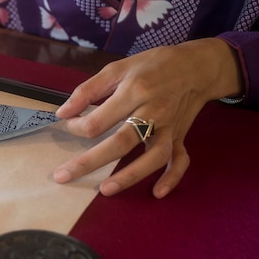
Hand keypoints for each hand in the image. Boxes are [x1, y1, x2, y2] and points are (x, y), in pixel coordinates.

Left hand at [53, 38, 243, 197]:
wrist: (196, 66)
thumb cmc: (152, 66)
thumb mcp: (117, 68)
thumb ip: (87, 90)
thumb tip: (62, 113)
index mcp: (134, 92)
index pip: (99, 120)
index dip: (77, 128)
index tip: (70, 126)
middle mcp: (153, 112)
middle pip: (121, 142)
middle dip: (89, 162)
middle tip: (63, 176)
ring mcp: (170, 127)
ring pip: (153, 156)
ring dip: (130, 176)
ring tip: (105, 190)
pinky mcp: (181, 136)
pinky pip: (180, 161)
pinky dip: (171, 178)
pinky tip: (157, 193)